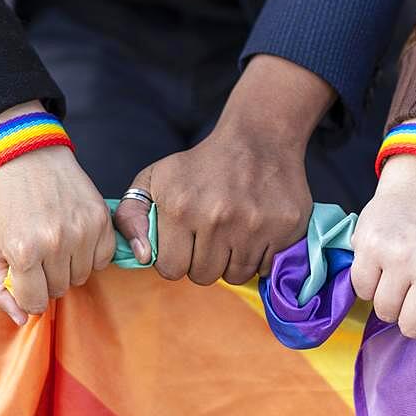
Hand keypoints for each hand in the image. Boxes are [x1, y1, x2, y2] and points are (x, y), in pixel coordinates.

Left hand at [0, 103, 113, 324]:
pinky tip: (76, 238)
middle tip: (40, 255)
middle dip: (48, 279)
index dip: (30, 295)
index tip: (27, 279)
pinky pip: (102, 260)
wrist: (30, 160)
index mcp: (23, 252)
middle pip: (60, 291)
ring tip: (57, 244)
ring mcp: (82, 231)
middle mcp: (55, 243)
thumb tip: (22, 320)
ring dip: (69, 268)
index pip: (35, 303)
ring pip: (82, 277)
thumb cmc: (7, 206)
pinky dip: (91, 255)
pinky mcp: (101, 220)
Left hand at [114, 55, 333, 284]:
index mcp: (180, 208)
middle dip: (204, 261)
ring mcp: (254, 225)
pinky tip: (255, 231)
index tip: (184, 241)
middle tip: (211, 235)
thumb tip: (142, 256)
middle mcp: (216, 218)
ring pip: (236, 276)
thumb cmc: (200, 165)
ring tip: (233, 232)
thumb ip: (131, 216)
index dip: (176, 258)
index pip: (171, 269)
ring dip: (232, 260)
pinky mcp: (285, 228)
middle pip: (204, 276)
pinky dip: (259, 257)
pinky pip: (264, 268)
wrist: (258, 140)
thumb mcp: (155, 179)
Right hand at [350, 123, 415, 340]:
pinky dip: (368, 284)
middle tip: (414, 294)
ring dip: (389, 301)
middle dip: (412, 317)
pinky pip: (361, 290)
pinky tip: (380, 266)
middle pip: (414, 327)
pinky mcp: (369, 245)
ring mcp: (400, 254)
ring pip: (385, 312)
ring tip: (398, 278)